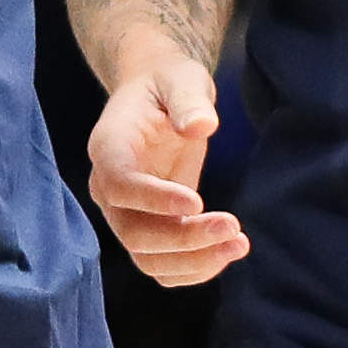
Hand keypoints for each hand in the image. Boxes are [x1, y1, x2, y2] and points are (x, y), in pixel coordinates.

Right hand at [89, 50, 247, 283]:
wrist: (161, 99)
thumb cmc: (170, 84)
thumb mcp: (182, 79)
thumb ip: (189, 100)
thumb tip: (201, 125)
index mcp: (109, 146)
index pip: (119, 185)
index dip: (153, 200)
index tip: (197, 201)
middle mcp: (109, 188)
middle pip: (134, 234)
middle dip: (184, 238)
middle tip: (232, 225)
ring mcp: (126, 214)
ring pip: (148, 259)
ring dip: (194, 261)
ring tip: (238, 243)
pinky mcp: (149, 229)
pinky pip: (164, 267)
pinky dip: (195, 269)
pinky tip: (228, 250)